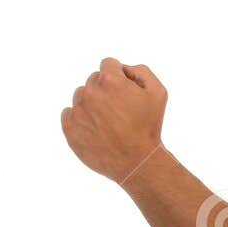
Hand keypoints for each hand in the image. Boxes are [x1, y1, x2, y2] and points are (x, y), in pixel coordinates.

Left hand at [61, 59, 166, 179]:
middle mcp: (90, 92)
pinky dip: (80, 119)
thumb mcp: (158, 93)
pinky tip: (96, 129)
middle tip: (120, 111)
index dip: (120, 77)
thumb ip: (141, 71)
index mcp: (110, 81)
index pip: (108, 64)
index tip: (126, 92)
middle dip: (105, 90)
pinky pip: (69, 113)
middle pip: (93, 80)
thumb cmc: (149, 127)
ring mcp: (77, 110)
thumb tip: (124, 69)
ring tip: (109, 122)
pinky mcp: (69, 126)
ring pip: (81, 96)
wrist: (136, 161)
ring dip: (92, 104)